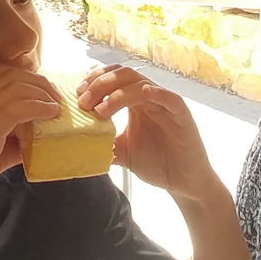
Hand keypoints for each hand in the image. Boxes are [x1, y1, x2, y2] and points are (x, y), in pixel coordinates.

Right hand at [0, 65, 60, 232]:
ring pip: (15, 88)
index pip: (1, 73)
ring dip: (43, 94)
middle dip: (40, 83)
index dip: (29, 78)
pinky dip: (39, 106)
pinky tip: (50, 114)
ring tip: (56, 108)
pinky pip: (16, 108)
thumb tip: (38, 135)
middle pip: (11, 75)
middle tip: (57, 99)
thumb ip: (10, 139)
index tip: (47, 94)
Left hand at [78, 65, 225, 204]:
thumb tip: (76, 140)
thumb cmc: (157, 163)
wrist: (184, 184)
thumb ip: (103, 141)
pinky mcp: (182, 114)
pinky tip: (142, 94)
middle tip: (84, 101)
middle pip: (124, 75)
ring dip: (117, 93)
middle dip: (100, 84)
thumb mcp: (122, 151)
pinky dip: (156, 93)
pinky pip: (169, 97)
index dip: (95, 80)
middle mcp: (150, 97)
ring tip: (100, 110)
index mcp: (135, 102)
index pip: (114, 78)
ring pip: (140, 84)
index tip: (78, 95)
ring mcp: (166, 104)